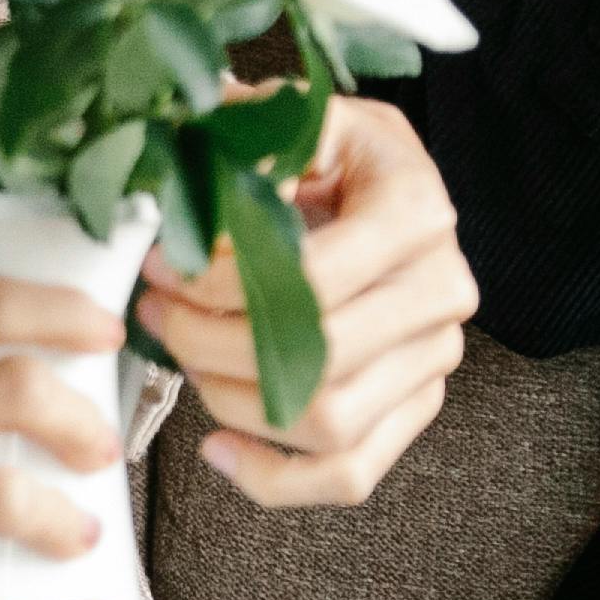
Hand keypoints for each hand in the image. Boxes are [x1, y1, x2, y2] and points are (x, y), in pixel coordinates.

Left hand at [134, 94, 476, 507]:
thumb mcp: (303, 120)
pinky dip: (277, 478)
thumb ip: (254, 139)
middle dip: (211, 342)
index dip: (221, 286)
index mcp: (417, 211)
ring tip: (184, 359)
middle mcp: (442, 289)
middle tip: (156, 313)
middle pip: (319, 357)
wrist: (389, 190)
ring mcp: (434, 357)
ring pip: (329, 423)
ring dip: (233, 402)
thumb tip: (198, 196)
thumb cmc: (339, 158)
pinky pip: (351, 474)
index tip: (163, 269)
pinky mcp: (415, 406)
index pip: (312, 278)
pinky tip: (218, 447)